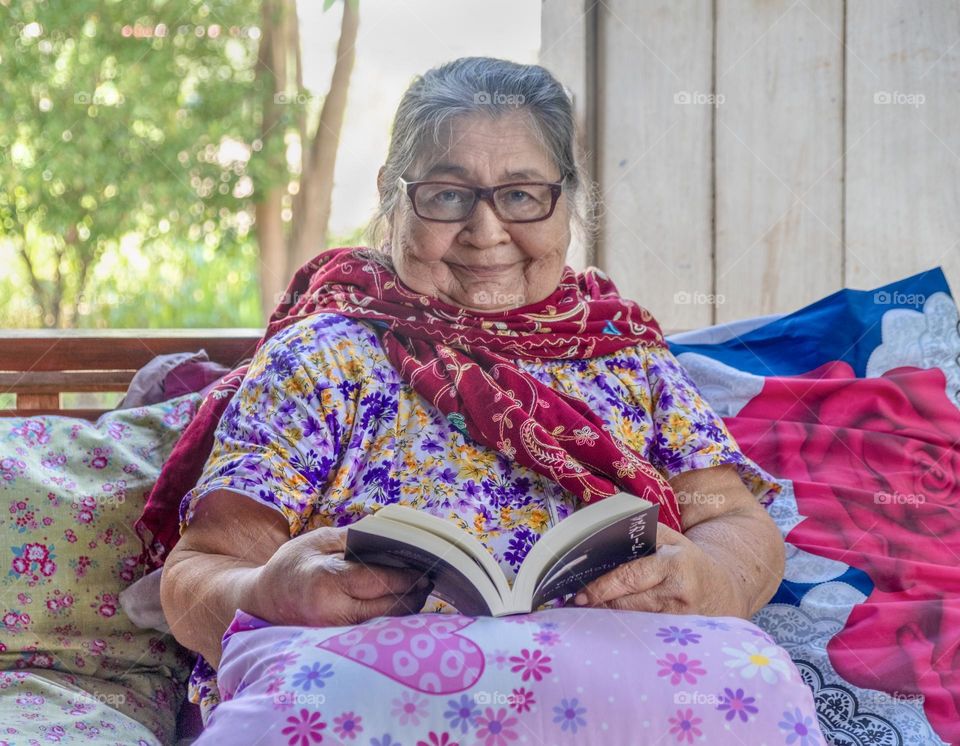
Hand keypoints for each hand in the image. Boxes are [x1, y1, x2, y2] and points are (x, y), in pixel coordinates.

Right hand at [253, 526, 432, 626]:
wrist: (260, 601)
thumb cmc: (290, 566)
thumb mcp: (317, 540)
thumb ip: (354, 537)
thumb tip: (390, 536)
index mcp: (327, 580)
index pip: (378, 581)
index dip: (405, 577)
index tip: (423, 570)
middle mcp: (332, 611)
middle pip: (387, 608)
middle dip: (411, 595)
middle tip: (426, 582)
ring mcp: (334, 631)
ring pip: (382, 623)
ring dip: (403, 608)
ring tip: (417, 592)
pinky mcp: (336, 641)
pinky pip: (371, 630)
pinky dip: (387, 617)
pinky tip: (396, 604)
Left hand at [568, 523, 746, 616]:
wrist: (723, 591)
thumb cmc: (687, 562)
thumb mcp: (671, 540)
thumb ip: (642, 534)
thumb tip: (601, 534)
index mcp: (674, 564)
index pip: (630, 576)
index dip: (602, 587)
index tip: (580, 594)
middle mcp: (677, 593)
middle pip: (628, 603)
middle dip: (600, 603)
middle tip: (577, 603)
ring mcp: (679, 619)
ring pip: (633, 619)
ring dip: (608, 617)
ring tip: (587, 612)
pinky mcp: (678, 635)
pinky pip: (643, 631)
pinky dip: (625, 628)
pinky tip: (609, 625)